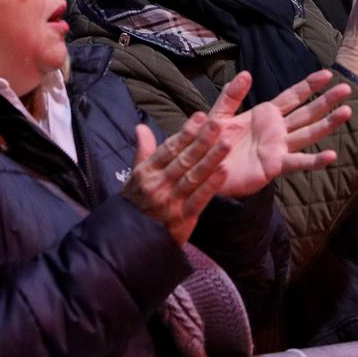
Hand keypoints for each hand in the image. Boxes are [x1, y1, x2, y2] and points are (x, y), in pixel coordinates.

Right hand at [123, 113, 231, 244]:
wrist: (130, 240)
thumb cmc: (135, 203)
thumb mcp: (135, 176)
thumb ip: (144, 151)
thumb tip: (142, 127)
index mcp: (147, 172)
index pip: (169, 148)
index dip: (185, 132)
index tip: (200, 116)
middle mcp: (158, 184)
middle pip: (184, 159)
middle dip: (202, 140)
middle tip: (218, 123)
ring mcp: (170, 201)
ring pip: (193, 176)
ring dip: (211, 159)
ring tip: (227, 143)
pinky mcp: (181, 218)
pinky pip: (198, 199)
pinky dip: (211, 186)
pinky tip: (224, 172)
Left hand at [205, 70, 352, 196]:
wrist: (204, 172)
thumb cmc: (212, 145)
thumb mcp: (219, 115)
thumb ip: (232, 95)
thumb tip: (247, 73)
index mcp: (265, 115)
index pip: (293, 96)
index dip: (309, 85)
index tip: (327, 74)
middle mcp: (277, 130)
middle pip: (307, 112)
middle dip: (327, 100)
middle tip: (347, 88)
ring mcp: (278, 148)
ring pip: (308, 133)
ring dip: (328, 123)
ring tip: (347, 111)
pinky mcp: (275, 165)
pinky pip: (298, 162)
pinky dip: (315, 160)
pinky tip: (332, 155)